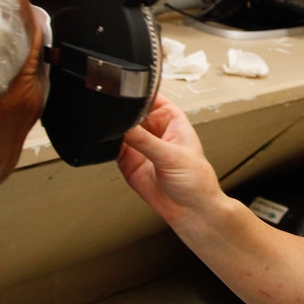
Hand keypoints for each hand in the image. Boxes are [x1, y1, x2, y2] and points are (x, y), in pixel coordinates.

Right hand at [117, 94, 222, 223]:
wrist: (190, 211)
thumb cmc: (197, 180)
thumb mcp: (171, 156)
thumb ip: (145, 141)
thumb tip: (125, 126)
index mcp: (172, 119)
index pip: (151, 98)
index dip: (138, 93)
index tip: (124, 92)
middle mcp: (155, 130)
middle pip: (132, 113)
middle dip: (122, 114)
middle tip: (114, 117)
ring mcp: (141, 146)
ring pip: (120, 130)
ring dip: (113, 130)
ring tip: (110, 132)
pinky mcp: (129, 161)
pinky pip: (113, 149)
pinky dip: (107, 146)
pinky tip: (107, 146)